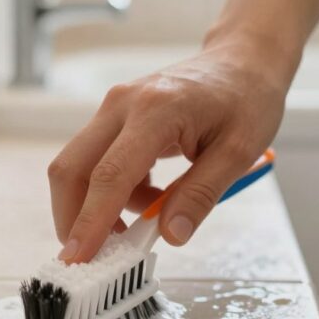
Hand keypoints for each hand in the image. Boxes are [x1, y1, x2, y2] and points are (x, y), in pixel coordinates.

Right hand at [48, 43, 288, 262]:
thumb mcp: (238, 152)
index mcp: (156, 111)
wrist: (243, 60)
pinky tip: (150, 193)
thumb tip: (170, 234)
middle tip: (93, 256)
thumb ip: (200, 195)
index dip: (90, 222)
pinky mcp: (114, 115)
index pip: (109, 176)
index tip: (79, 258)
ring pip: (79, 166)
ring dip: (100, 205)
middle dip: (73, 218)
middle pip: (72, 169)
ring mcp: (114, 107)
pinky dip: (112, 190)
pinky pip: (97, 160)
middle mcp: (122, 104)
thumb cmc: (247, 98)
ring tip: (150, 212)